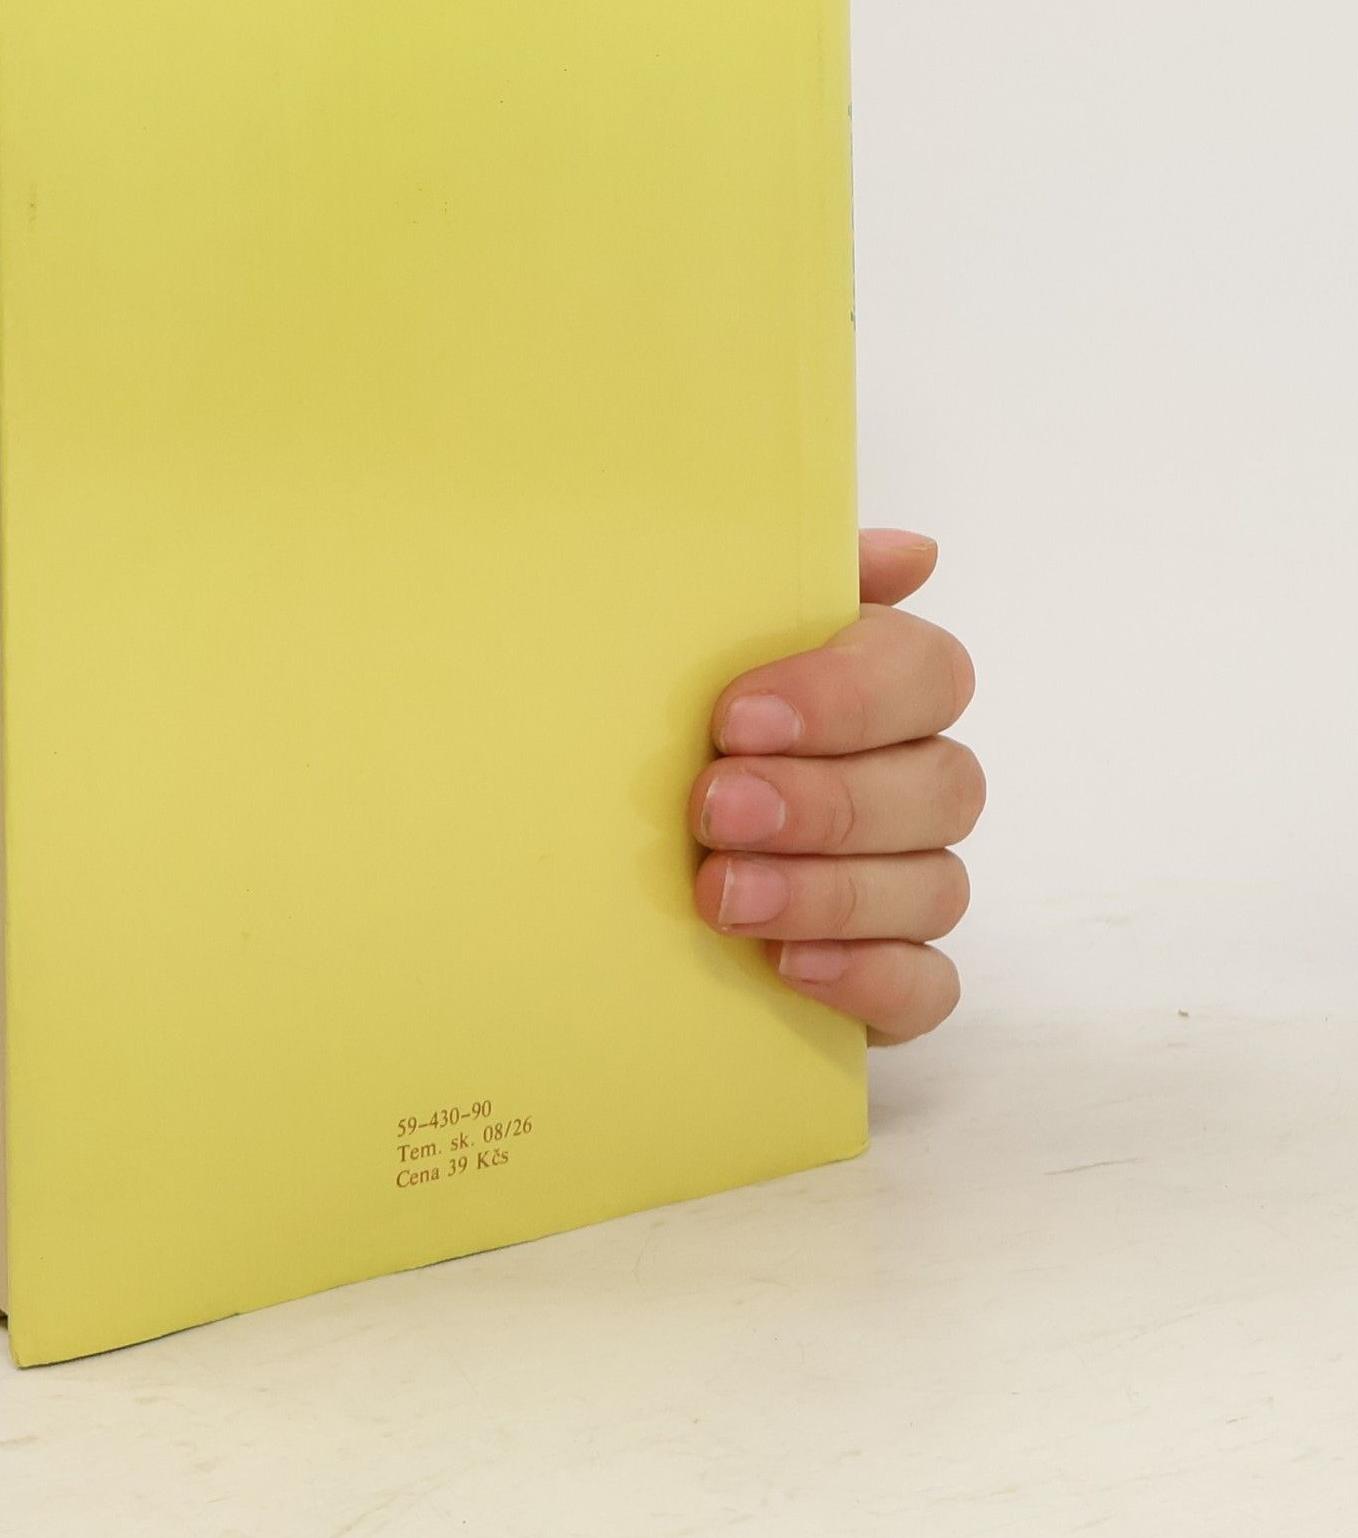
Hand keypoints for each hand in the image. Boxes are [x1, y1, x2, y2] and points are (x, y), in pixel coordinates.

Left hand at [687, 529, 981, 1044]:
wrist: (597, 860)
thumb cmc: (661, 729)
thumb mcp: (691, 642)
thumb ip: (778, 585)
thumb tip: (911, 553)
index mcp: (876, 685)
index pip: (927, 672)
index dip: (847, 696)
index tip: (737, 717)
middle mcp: (910, 779)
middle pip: (941, 784)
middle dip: (826, 800)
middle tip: (714, 810)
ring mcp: (908, 881)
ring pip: (935, 885)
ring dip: (829, 890)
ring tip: (721, 895)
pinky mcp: (892, 975)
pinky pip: (929, 984)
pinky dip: (867, 975)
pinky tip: (788, 964)